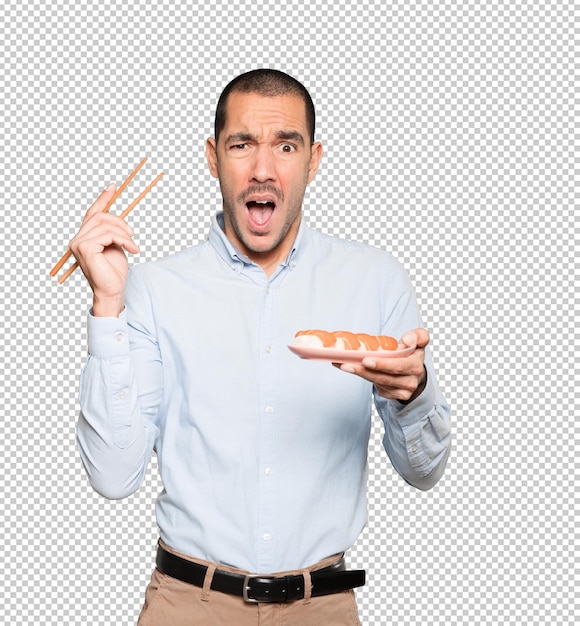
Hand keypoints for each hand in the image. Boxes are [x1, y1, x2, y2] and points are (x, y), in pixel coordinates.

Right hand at [68, 183, 138, 315]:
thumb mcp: (115, 246)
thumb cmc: (114, 272)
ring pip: (106, 225)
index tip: (113, 187)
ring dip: (124, 234)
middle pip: (101, 216)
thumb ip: (112, 232)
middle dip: (120, 222)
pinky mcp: (85, 248)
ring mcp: (79, 243)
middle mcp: (78, 238)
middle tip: (132, 235)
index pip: (92, 212)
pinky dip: (123, 240)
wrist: (112, 291)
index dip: (103, 198)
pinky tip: (131, 249)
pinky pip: (107, 234)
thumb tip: (118, 217)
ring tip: (133, 246)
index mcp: (84, 237)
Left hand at [333, 328, 428, 402]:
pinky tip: (351, 369)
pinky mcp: (391, 394)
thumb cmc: (412, 353)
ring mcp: (401, 391)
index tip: (366, 360)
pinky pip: (376, 386)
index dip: (382, 364)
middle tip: (348, 364)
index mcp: (415, 366)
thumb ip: (418, 336)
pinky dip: (362, 377)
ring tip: (343, 364)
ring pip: (377, 382)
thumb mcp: (420, 340)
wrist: (414, 372)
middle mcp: (410, 381)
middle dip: (364, 371)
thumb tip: (407, 340)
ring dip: (359, 373)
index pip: (398, 366)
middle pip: (384, 377)